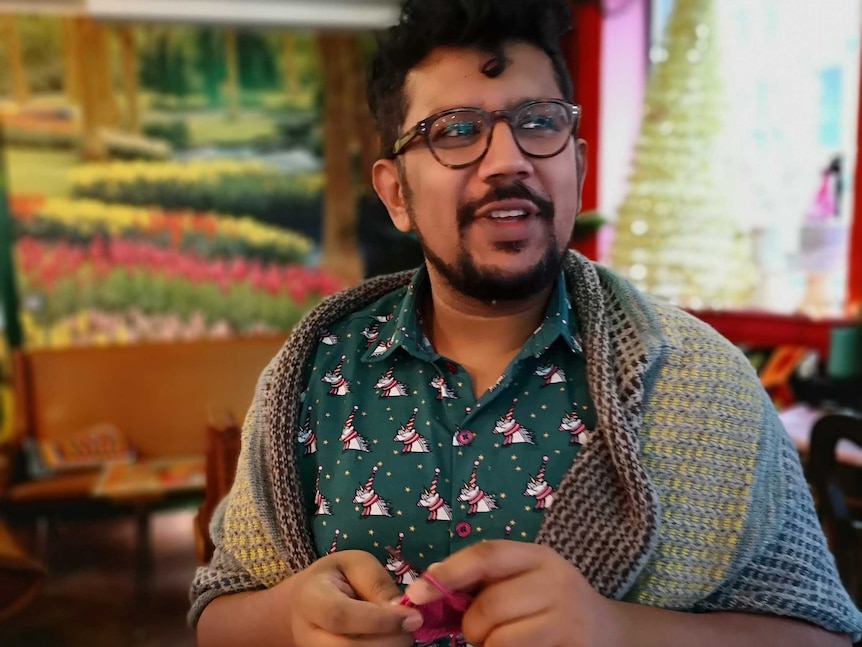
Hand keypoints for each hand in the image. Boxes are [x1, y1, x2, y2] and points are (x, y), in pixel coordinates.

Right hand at [288, 549, 422, 646]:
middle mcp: (308, 635)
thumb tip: (402, 610)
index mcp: (310, 599)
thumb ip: (377, 584)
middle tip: (413, 624)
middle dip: (390, 640)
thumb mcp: (356, 564)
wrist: (305, 603)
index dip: (380, 620)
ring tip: (398, 628)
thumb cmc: (335, 577)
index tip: (413, 617)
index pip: (341, 615)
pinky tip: (388, 637)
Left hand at [403, 541, 618, 646]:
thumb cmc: (551, 602)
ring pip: (499, 640)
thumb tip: (430, 581)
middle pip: (489, 606)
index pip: (487, 555)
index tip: (417, 593)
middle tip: (478, 631)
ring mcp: (566, 619)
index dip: (448, 573)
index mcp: (538, 556)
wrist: (608, 632)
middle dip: (471, 626)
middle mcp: (556, 581)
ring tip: (499, 641)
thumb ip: (484, 576)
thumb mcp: (525, 576)